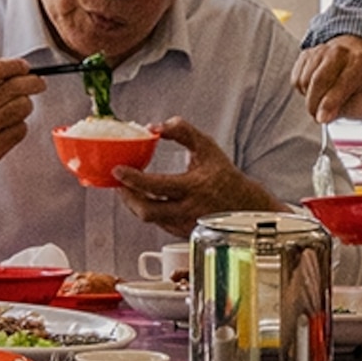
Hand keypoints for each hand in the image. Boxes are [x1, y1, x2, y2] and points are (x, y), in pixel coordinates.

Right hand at [0, 56, 46, 185]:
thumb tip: (4, 62)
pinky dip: (18, 125)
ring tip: (13, 106)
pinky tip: (5, 126)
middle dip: (32, 82)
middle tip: (37, 82)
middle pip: (14, 88)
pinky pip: (21, 129)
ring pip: (22, 108)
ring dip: (23, 104)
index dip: (16, 65)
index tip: (24, 67)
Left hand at [114, 119, 271, 236]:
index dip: (132, 179)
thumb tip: (154, 126)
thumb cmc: (223, 175)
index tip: (118, 169)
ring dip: (135, 203)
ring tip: (128, 188)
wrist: (243, 205)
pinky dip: (147, 210)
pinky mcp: (181, 233)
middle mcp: (187, 209)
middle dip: (127, 196)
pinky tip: (144, 198)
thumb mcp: (206, 147)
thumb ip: (182, 131)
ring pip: (149, 218)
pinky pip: (157, 223)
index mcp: (193, 187)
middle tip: (118, 182)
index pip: (155, 186)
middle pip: (146, 211)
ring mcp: (183, 225)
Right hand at [294, 36, 361, 123]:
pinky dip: (303, 90)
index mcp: (361, 63)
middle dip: (315, 105)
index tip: (321, 119)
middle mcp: (340, 52)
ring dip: (310, 98)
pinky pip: (296, 79)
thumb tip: (324, 116)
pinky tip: (315, 89)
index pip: (342, 84)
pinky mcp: (306, 54)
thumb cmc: (361, 83)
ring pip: (304, 81)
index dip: (330, 104)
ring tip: (322, 99)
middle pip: (319, 80)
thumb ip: (348, 111)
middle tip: (319, 117)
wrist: (355, 57)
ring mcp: (321, 50)